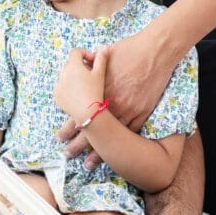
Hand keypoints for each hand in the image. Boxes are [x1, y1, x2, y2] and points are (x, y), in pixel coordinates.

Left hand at [53, 48, 106, 123]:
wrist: (88, 112)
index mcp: (73, 65)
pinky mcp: (56, 94)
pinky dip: (67, 88)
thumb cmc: (95, 91)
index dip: (85, 54)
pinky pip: (61, 87)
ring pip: (65, 76)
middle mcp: (63, 73)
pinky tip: (77, 94)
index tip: (92, 62)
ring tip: (84, 86)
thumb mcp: (100, 73)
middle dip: (79, 66)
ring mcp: (58, 84)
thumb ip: (101, 58)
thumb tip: (105, 47)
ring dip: (73, 77)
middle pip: (70, 64)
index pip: (76, 52)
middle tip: (90, 76)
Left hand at [58, 31, 175, 164]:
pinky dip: (121, 145)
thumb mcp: (105, 57)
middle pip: (91, 129)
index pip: (80, 113)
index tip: (61, 136)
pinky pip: (130, 133)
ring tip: (87, 165)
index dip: (70, 127)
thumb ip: (94, 65)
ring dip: (97, 152)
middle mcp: (110, 104)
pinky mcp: (142, 112)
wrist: (154, 52)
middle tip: (68, 154)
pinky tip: (114, 157)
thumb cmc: (129, 50)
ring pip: (110, 137)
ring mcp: (127, 110)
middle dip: (78, 144)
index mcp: (98, 91)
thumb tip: (86, 63)